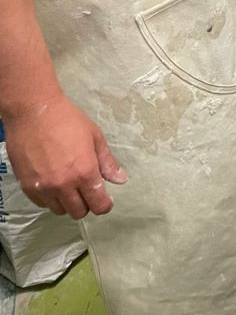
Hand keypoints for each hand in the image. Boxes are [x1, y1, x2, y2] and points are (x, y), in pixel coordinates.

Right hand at [3, 93, 126, 219]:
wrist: (34, 112)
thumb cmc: (68, 120)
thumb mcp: (94, 136)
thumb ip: (107, 161)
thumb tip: (121, 180)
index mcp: (84, 171)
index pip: (98, 204)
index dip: (104, 205)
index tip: (105, 201)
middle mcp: (64, 185)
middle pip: (79, 212)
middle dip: (86, 204)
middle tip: (86, 190)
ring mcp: (44, 188)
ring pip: (60, 210)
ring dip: (67, 202)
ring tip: (69, 185)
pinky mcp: (27, 187)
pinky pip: (42, 204)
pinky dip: (50, 198)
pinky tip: (53, 183)